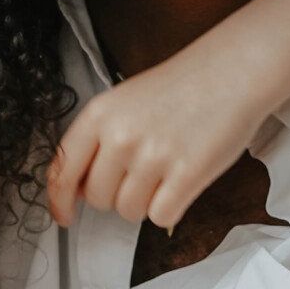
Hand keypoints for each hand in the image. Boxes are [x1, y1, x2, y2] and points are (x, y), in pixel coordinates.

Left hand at [47, 38, 270, 233]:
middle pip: (97, 198)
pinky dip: (170, 208)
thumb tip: (77, 189)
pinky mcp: (186, 174)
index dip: (58, 201)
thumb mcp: (123, 102)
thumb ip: (97, 140)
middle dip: (115, 195)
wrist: (231, 72)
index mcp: (99, 114)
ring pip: (128, 212)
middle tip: (140, 174)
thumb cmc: (180, 87)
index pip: (62, 170)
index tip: (63, 216)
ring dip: (144, 203)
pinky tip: (180, 182)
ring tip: (164, 173)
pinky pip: (160, 216)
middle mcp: (120, 135)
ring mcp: (153, 156)